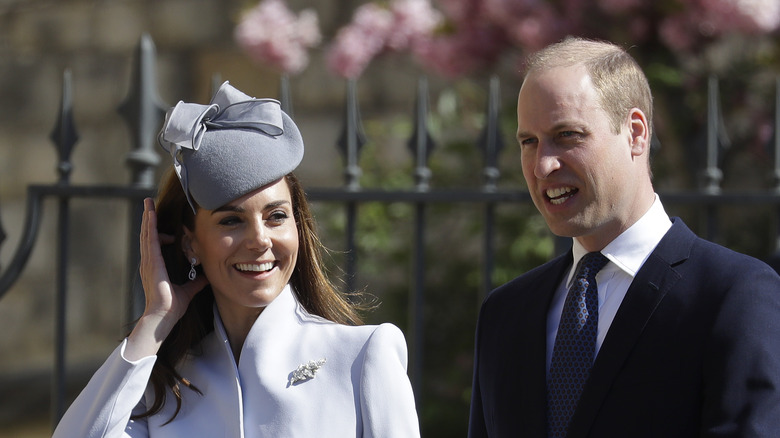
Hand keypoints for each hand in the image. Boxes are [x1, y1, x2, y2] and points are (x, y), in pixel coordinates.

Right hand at [125, 198, 207, 359]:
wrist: (163, 317)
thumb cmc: (172, 307)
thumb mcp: (188, 290)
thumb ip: (196, 281)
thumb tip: (206, 275)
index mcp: (156, 267)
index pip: (156, 243)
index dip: (158, 231)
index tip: (162, 221)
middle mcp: (149, 262)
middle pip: (148, 235)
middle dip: (149, 219)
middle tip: (149, 203)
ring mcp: (148, 262)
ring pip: (147, 235)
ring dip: (148, 218)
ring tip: (148, 203)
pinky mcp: (151, 263)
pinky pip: (150, 240)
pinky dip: (150, 227)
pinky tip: (151, 215)